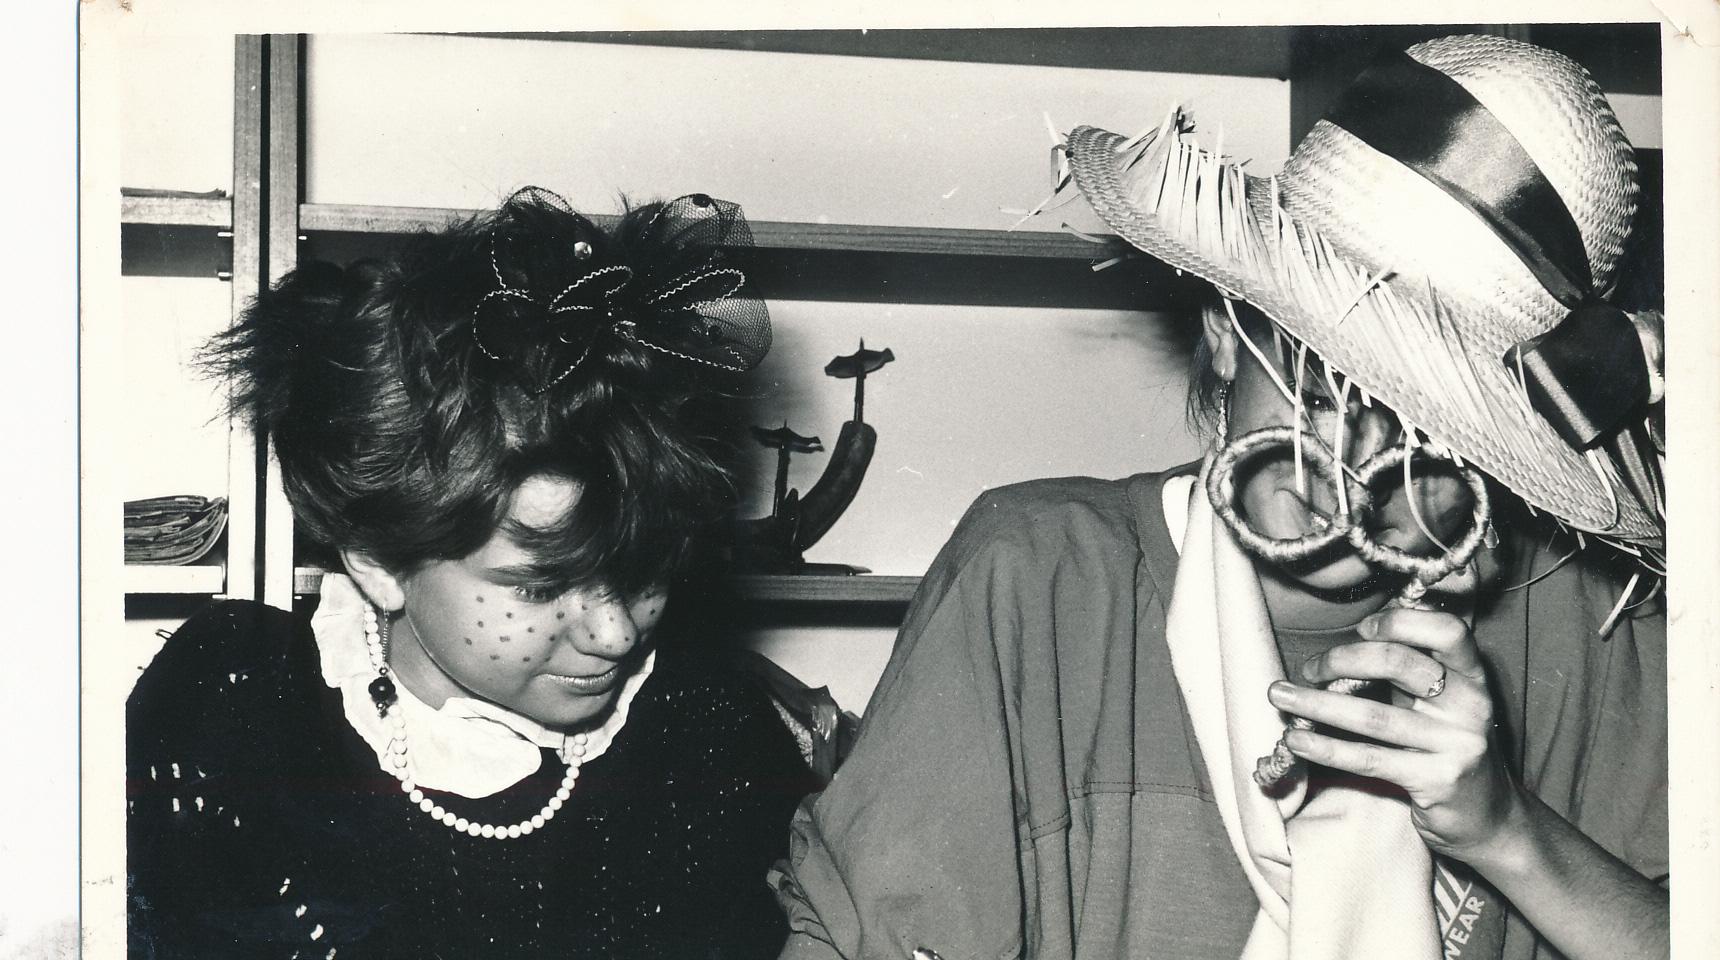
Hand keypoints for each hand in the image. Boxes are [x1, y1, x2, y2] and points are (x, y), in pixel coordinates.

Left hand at [1265, 607, 1527, 860]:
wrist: (1486, 815)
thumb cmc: (1446, 745)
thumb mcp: (1440, 700)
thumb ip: (1410, 666)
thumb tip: (1355, 634)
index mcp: (1472, 675)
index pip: (1447, 630)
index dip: (1400, 622)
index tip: (1361, 628)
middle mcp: (1471, 705)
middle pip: (1401, 663)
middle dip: (1342, 660)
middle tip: (1308, 668)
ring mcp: (1456, 744)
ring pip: (1375, 715)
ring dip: (1317, 703)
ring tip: (1279, 696)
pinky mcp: (1436, 780)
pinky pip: (1370, 758)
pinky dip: (1326, 747)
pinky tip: (1297, 740)